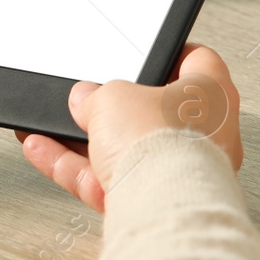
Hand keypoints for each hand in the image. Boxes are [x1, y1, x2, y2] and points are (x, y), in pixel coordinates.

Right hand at [16, 45, 242, 211]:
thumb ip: (96, 95)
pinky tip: (45, 153)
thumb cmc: (164, 145)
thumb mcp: (113, 97)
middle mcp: (207, 136)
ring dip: (84, 142)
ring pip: (126, 152)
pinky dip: (75, 168)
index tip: (150, 55)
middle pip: (153, 114)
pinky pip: (108, 180)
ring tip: (52, 128)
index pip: (198, 62)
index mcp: (213, 95)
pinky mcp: (153, 203)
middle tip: (88, 100)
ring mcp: (179, 174)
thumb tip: (86, 100)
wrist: (160, 205)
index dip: (170, 54)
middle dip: (114, 109)